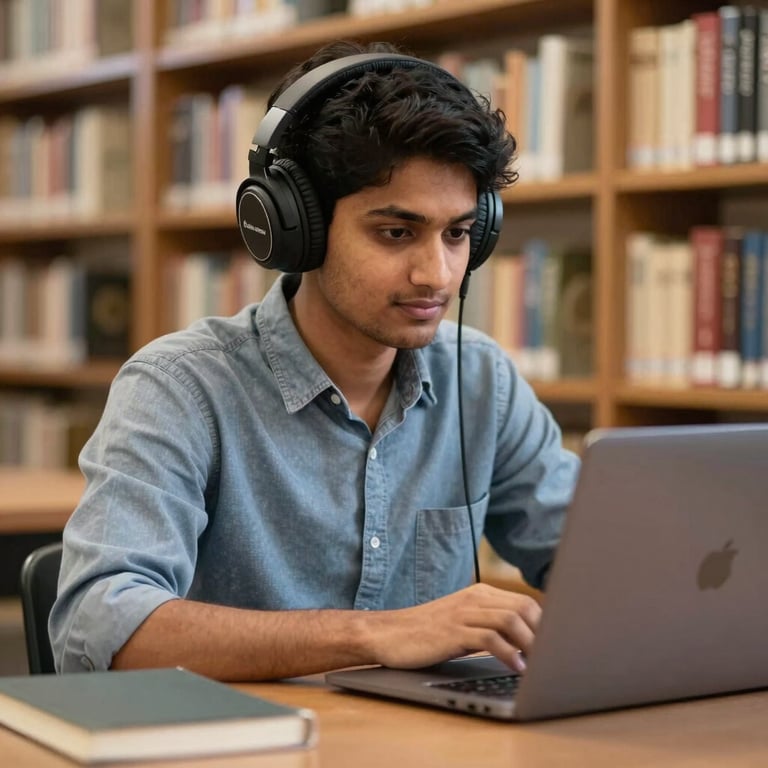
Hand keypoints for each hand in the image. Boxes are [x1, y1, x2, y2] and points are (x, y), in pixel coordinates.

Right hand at [365, 583, 539, 672]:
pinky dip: (510, 654)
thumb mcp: (463, 624)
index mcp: (480, 594)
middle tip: (552, 658)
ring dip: (531, 644)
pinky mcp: (453, 631)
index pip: (526, 602)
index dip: (546, 624)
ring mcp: (464, 613)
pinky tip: (516, 668)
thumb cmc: (427, 634)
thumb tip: (527, 645)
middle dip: (544, 634)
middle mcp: (475, 598)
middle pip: (524, 608)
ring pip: (511, 620)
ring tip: (540, 665)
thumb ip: (490, 626)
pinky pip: (490, 639)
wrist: (388, 633)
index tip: (556, 646)